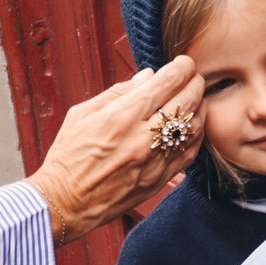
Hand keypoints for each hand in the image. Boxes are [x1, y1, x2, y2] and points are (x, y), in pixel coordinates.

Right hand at [27, 56, 204, 241]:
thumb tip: (149, 76)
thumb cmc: (69, 155)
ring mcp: (154, 161)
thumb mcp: (83, 114)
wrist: (65, 201)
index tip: (183, 63)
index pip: (167, 82)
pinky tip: (192, 127)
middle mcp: (142, 137)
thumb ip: (118, 92)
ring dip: (199, 108)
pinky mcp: (159, 180)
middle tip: (193, 77)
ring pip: (194, 127)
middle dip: (195, 82)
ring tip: (194, 100)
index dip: (182, 67)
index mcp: (122, 115)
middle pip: (187, 101)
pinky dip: (196, 136)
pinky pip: (189, 154)